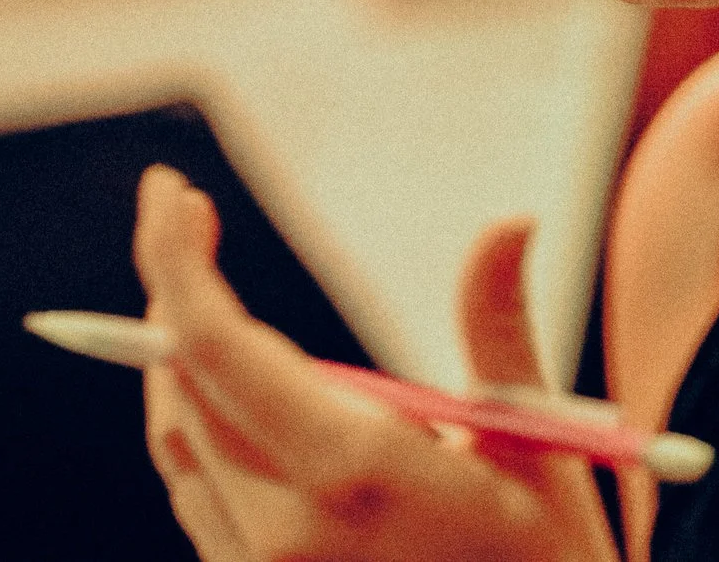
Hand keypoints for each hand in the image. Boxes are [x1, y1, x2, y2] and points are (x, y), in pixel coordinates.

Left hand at [134, 164, 618, 561]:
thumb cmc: (547, 561)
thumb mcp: (534, 443)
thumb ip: (498, 327)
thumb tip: (508, 221)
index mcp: (350, 473)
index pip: (215, 346)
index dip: (175, 259)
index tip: (171, 192)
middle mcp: (286, 531)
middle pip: (186, 381)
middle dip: (175, 286)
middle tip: (186, 216)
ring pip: (175, 438)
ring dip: (172, 351)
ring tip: (189, 282)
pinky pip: (192, 493)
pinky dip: (190, 421)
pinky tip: (213, 382)